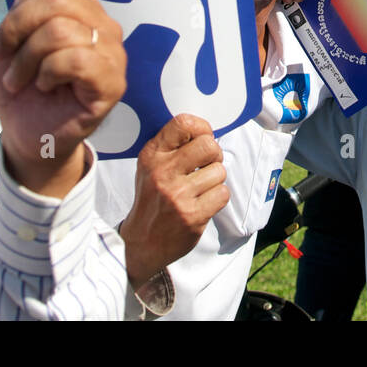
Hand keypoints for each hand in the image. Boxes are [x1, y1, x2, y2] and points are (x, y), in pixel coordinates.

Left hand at [0, 0, 126, 196]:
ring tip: (21, 82)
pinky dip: (49, 73)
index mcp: (84, 12)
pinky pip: (76, 59)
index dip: (16, 15)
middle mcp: (105, 27)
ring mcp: (113, 55)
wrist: (28, 135)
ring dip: (28, 61)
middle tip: (6, 63)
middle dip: (18, 33)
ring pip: (62, 31)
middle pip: (56, 2)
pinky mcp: (113, 83)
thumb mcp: (17, 37)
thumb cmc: (25, 89)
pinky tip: (46, 87)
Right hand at [120, 115, 228, 286]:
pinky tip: (203, 202)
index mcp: (152, 155)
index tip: (203, 137)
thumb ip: (172, 146)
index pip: (184, 123)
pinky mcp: (193, 215)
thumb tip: (206, 131)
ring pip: (219, 171)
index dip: (202, 127)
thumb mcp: (151, 166)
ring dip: (215, 179)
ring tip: (200, 188)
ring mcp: (178, 195)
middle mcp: (163, 172)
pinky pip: (223, 193)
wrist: (142, 242)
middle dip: (214, 154)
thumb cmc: (152, 199)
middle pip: (209, 145)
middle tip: (207, 165)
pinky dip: (217, 197)